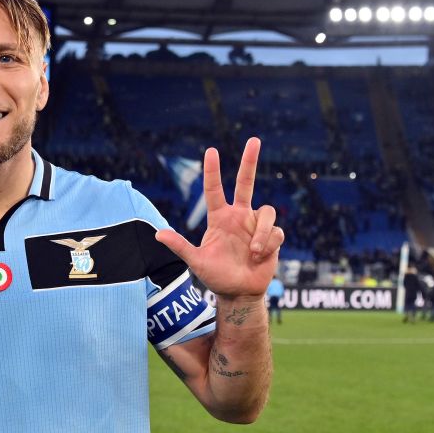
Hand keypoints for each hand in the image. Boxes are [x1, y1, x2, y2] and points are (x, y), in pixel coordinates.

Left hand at [155, 137, 283, 299]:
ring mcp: (256, 225)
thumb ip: (180, 246)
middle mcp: (239, 216)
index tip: (211, 151)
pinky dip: (268, 244)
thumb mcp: (196, 261)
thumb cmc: (216, 276)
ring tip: (253, 252)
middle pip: (246, 182)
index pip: (215, 189)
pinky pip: (276, 232)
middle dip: (250, 161)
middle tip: (254, 139)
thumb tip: (158, 234)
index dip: (212, 171)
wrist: (239, 293)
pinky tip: (260, 257)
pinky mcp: (273, 236)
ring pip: (267, 211)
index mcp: (220, 218)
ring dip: (262, 233)